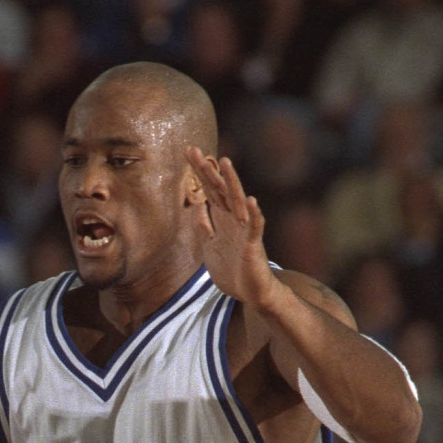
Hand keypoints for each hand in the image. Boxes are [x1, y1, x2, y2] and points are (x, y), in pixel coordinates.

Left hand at [185, 148, 277, 309]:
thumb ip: (204, 226)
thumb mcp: (210, 246)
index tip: (187, 152)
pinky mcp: (253, 245)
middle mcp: (234, 219)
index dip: (198, 172)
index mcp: (222, 219)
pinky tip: (252, 200)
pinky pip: (255, 227)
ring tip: (225, 163)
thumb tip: (196, 206)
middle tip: (193, 149)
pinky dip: (255, 214)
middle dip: (206, 170)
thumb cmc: (233, 270)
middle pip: (219, 189)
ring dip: (232, 182)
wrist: (251, 292)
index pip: (209, 190)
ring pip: (238, 201)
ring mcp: (244, 230)